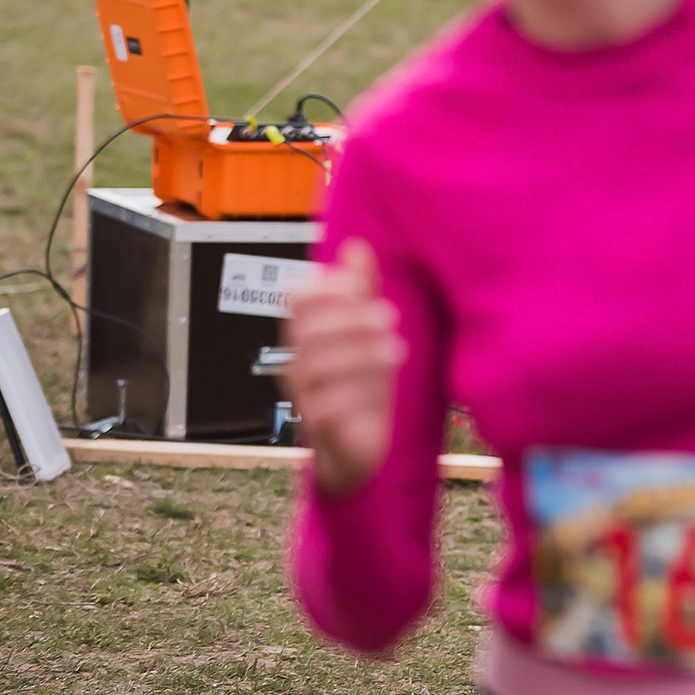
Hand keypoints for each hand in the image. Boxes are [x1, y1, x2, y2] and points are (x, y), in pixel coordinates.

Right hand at [281, 239, 404, 497]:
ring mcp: (305, 395)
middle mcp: (299, 362)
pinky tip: (380, 389)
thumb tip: (355, 247)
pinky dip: (355, 393)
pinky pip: (326, 406)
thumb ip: (361, 290)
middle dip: (351, 318)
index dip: (329, 286)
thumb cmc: (361, 382)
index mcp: (308, 334)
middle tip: (389, 317)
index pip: (297, 298)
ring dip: (360, 352)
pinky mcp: (321, 427)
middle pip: (308, 329)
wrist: (359, 447)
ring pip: (317, 365)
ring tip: (396, 350)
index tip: (363, 289)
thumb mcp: (366, 332)